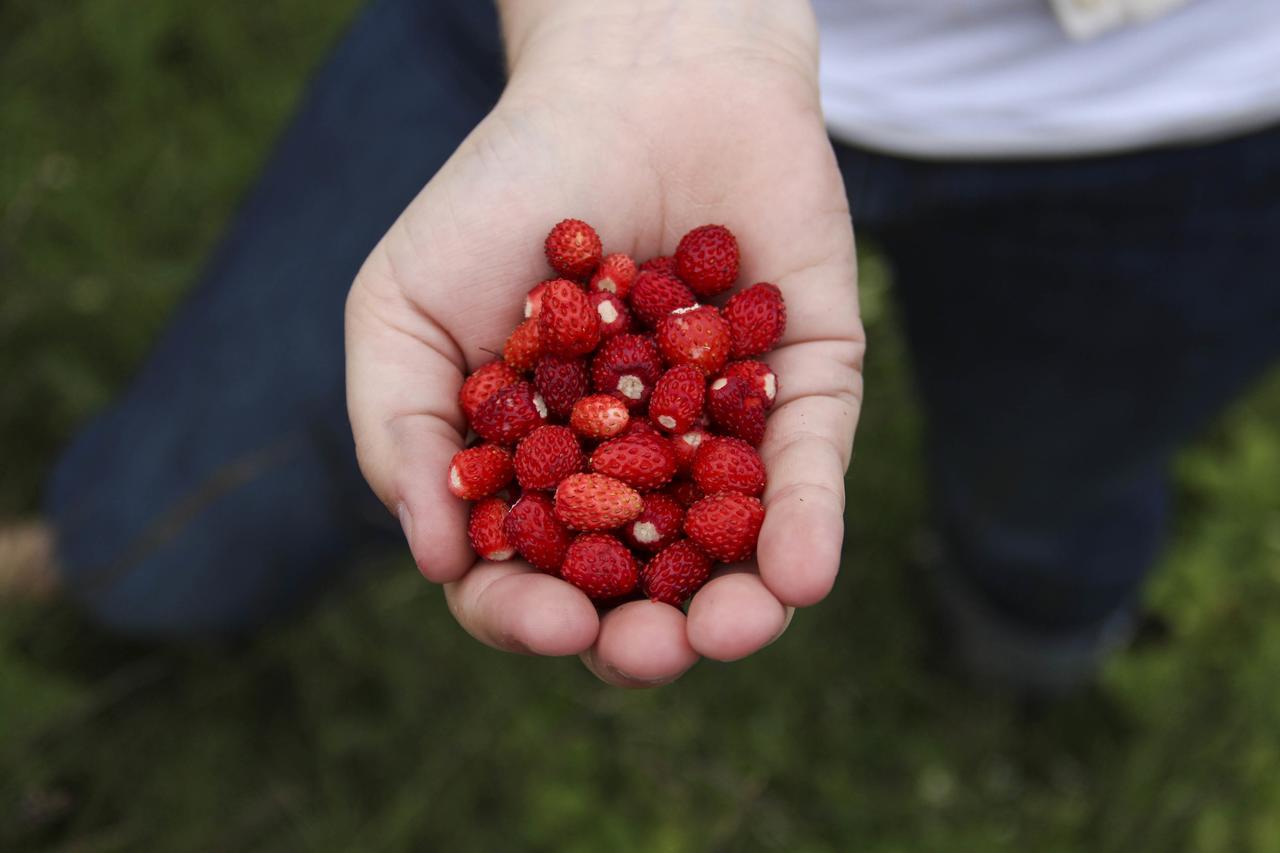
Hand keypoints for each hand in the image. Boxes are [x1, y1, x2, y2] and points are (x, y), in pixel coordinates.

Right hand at [345, 0, 863, 685]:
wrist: (625, 81)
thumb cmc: (501, 196)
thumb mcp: (404, 310)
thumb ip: (402, 432)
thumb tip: (439, 559)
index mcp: (537, 467)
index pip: (530, 571)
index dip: (533, 610)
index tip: (552, 619)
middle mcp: (634, 469)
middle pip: (640, 584)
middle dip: (647, 635)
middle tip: (651, 651)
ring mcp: (722, 434)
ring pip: (733, 551)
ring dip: (737, 608)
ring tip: (729, 630)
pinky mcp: (805, 386)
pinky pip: (810, 466)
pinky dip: (807, 522)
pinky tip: (799, 576)